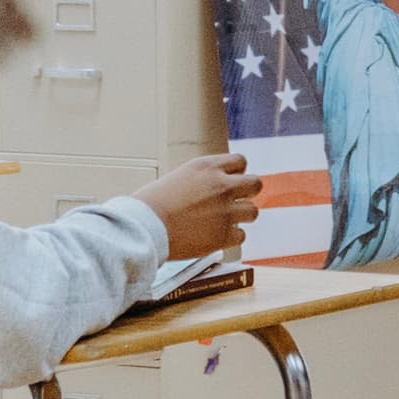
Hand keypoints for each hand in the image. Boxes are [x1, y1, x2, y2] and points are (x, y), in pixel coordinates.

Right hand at [135, 152, 259, 257]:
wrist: (142, 227)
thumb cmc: (150, 204)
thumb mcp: (178, 177)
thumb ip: (203, 179)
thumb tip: (216, 185)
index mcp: (207, 167)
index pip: (240, 161)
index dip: (236, 173)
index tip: (230, 181)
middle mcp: (221, 186)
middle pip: (255, 184)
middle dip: (247, 193)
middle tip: (234, 201)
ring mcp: (225, 210)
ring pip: (253, 211)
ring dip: (240, 216)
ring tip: (221, 221)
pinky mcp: (224, 234)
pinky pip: (241, 235)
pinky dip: (230, 237)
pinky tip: (215, 236)